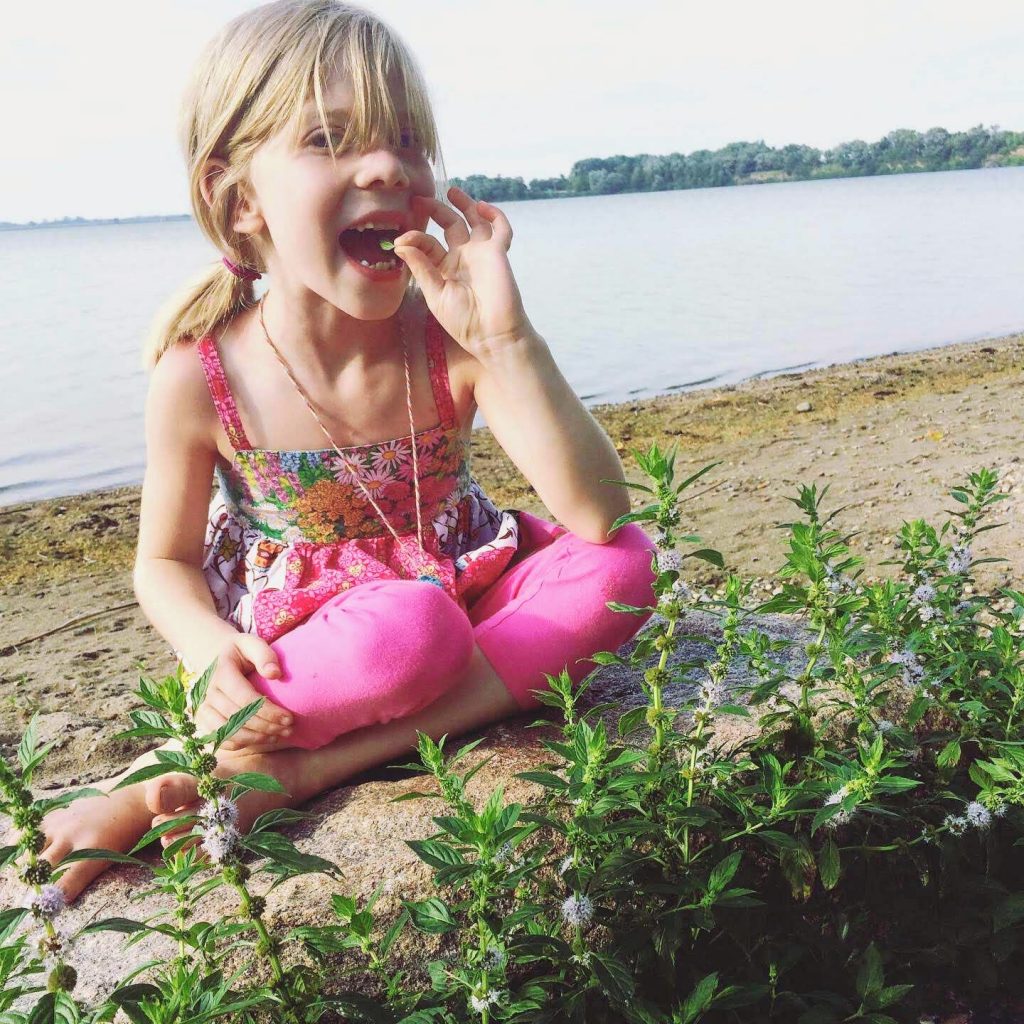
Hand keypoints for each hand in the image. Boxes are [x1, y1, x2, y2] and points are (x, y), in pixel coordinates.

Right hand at [194, 635, 292, 750]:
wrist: (214, 657)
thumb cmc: (239, 652)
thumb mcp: (251, 643)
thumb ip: (264, 654)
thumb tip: (275, 674)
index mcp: (220, 672)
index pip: (244, 698)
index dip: (268, 711)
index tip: (289, 718)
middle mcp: (207, 692)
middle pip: (237, 718)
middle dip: (266, 727)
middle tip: (288, 729)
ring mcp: (202, 708)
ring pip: (227, 732)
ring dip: (255, 738)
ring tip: (278, 736)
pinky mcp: (202, 720)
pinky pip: (219, 739)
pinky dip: (241, 743)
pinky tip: (261, 739)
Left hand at [392, 185, 533, 357]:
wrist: (493, 335)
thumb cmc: (463, 321)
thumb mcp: (435, 294)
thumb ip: (420, 267)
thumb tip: (400, 243)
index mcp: (443, 269)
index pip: (427, 243)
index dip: (414, 237)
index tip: (401, 239)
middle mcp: (461, 257)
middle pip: (449, 225)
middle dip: (436, 210)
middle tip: (420, 200)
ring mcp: (480, 253)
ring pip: (473, 221)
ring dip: (464, 204)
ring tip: (451, 191)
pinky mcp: (498, 253)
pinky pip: (500, 229)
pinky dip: (494, 215)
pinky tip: (481, 207)